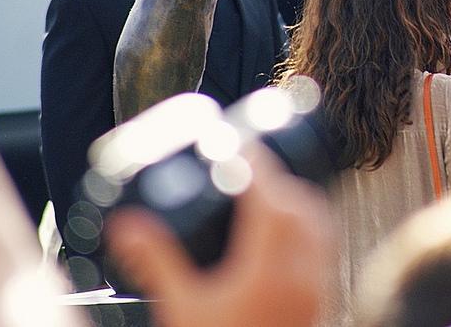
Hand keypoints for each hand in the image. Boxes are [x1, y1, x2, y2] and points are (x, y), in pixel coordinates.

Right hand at [106, 143, 332, 326]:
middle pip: (299, 205)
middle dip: (274, 178)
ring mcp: (316, 288)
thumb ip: (154, 260)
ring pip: (318, 225)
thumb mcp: (178, 307)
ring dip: (295, 200)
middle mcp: (301, 274)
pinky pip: (324, 248)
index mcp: (267, 269)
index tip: (236, 143)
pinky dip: (309, 226)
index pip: (268, 196)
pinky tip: (287, 230)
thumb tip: (125, 223)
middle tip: (244, 167)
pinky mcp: (320, 302)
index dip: (252, 162)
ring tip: (264, 193)